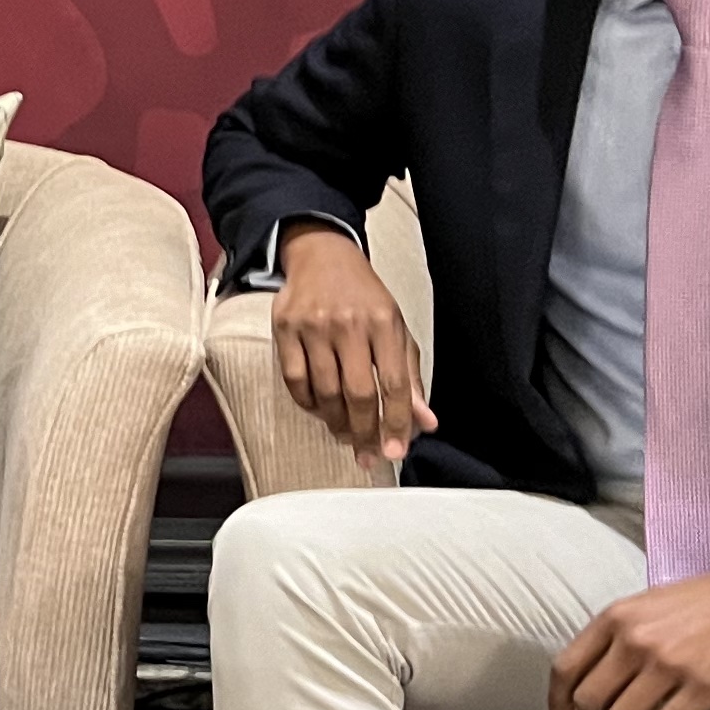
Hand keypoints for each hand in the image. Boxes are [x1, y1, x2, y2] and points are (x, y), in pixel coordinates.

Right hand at [271, 224, 436, 461]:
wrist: (322, 256)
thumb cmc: (365, 299)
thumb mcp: (395, 330)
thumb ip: (410, 377)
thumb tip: (425, 422)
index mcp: (384, 322)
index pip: (394, 384)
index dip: (396, 423)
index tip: (395, 451)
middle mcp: (349, 323)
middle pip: (358, 394)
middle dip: (365, 432)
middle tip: (367, 454)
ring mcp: (313, 326)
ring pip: (325, 393)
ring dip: (336, 423)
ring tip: (345, 433)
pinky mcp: (284, 328)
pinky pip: (295, 381)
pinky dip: (308, 404)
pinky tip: (320, 410)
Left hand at [547, 559, 709, 709]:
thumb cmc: (703, 601)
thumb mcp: (645, 605)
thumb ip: (617, 637)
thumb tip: (595, 678)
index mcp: (614, 618)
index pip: (566, 668)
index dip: (557, 703)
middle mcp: (634, 641)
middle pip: (590, 701)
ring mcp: (667, 665)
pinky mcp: (702, 688)